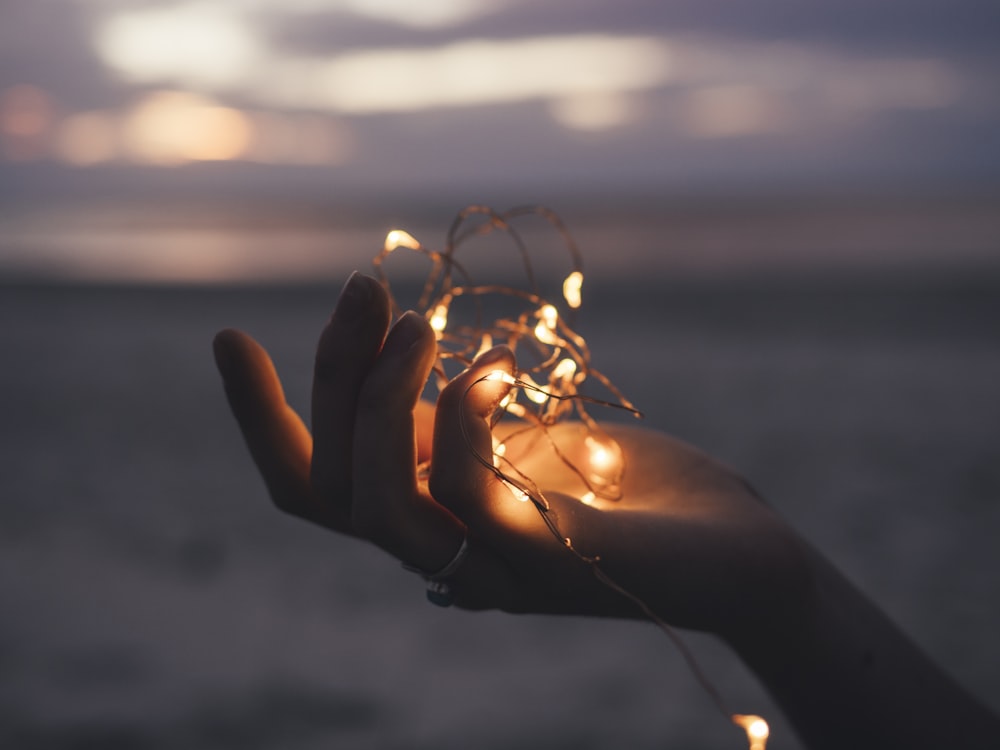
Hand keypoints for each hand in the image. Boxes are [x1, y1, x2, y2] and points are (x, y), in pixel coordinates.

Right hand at [213, 272, 808, 637]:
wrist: (736, 554)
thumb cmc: (633, 488)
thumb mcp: (526, 437)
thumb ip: (456, 421)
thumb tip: (397, 357)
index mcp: (430, 519)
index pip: (312, 486)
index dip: (261, 416)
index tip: (230, 334)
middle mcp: (444, 553)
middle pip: (333, 486)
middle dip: (333, 375)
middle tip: (367, 285)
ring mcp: (493, 566)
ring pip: (379, 503)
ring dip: (380, 398)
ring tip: (415, 320)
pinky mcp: (552, 558)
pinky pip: (468, 499)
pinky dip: (464, 421)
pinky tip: (493, 368)